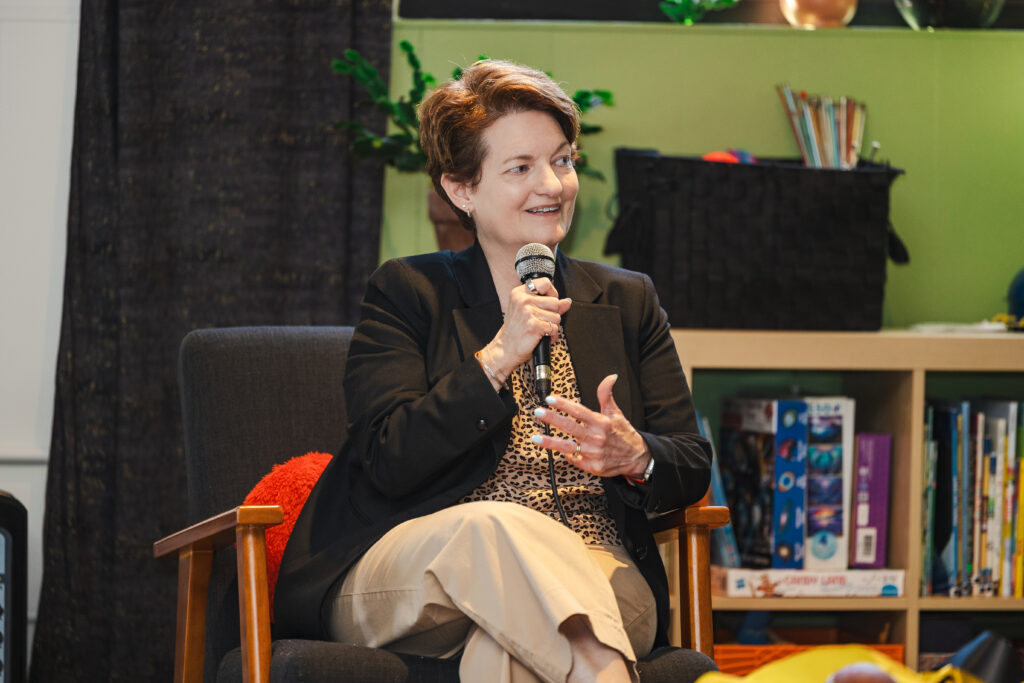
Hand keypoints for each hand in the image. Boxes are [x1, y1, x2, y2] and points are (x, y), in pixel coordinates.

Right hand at [478, 277, 571, 384]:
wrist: (505, 348)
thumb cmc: (515, 330)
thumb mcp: (527, 311)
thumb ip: (548, 304)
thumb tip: (567, 302)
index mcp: (519, 293)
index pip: (545, 283)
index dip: (552, 293)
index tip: (548, 303)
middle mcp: (523, 300)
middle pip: (555, 302)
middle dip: (553, 314)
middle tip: (542, 321)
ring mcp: (528, 312)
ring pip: (557, 316)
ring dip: (552, 326)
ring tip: (541, 330)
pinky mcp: (534, 325)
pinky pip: (555, 328)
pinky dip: (552, 336)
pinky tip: (542, 336)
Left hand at [531, 374, 650, 477]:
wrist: (637, 457)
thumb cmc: (623, 433)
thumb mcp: (616, 412)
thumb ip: (607, 395)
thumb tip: (610, 377)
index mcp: (601, 422)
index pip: (579, 411)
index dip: (563, 404)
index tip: (550, 399)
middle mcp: (597, 437)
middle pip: (570, 427)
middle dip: (552, 419)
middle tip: (538, 412)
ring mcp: (594, 453)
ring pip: (568, 447)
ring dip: (550, 442)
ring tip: (536, 438)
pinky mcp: (594, 467)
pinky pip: (575, 460)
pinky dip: (568, 456)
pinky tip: (560, 451)